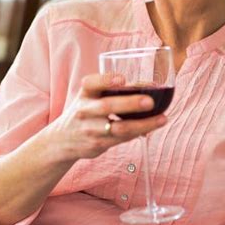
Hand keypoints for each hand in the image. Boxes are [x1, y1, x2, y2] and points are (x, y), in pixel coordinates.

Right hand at [48, 73, 166, 161]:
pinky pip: (122, 139)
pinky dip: (139, 132)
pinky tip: (152, 127)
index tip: (122, 79)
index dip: (106, 80)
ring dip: (143, 124)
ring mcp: (90, 130)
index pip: (91, 83)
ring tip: (162, 119)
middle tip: (150, 102)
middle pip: (107, 106)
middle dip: (130, 104)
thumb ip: (114, 89)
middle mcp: (85, 111)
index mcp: (84, 94)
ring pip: (119, 128)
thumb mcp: (90, 96)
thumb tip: (152, 85)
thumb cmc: (86, 111)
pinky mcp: (98, 145)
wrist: (62, 140)